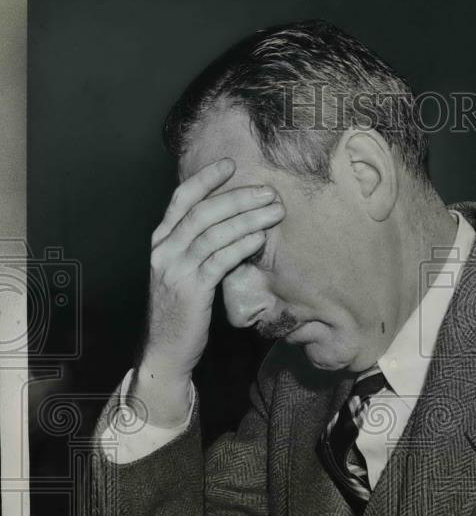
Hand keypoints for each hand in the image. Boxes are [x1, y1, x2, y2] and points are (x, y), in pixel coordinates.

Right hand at [131, 158, 283, 425]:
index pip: (181, 200)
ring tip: (273, 211)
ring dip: (247, 218)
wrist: (166, 350)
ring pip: (213, 232)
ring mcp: (175, 270)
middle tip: (268, 192)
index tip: (230, 165)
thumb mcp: (183, 273)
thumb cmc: (181, 311)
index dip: (205, 179)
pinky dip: (240, 245)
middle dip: (238, 198)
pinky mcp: (191, 290)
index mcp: (160, 242)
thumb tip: (232, 224)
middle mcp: (164, 250)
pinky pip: (219, 260)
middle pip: (203, 212)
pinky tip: (259, 238)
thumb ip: (198, 248)